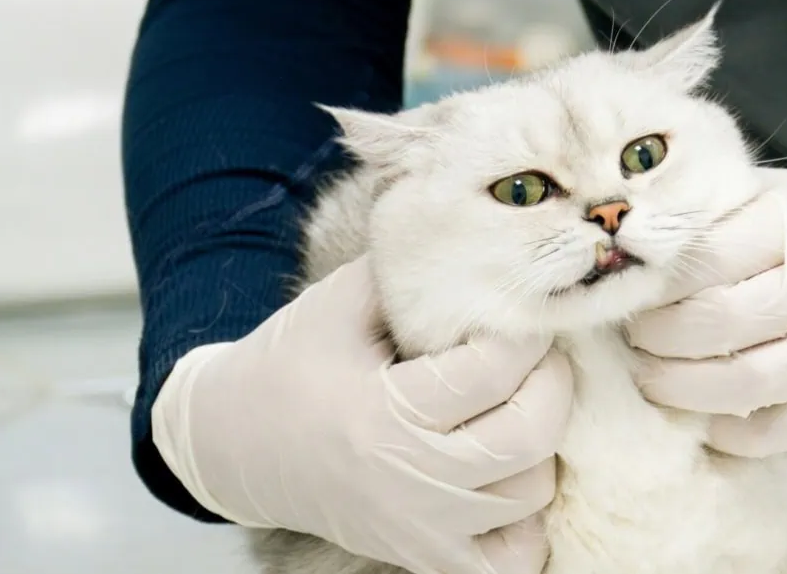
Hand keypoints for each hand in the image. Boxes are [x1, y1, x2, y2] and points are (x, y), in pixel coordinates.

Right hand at [151, 256, 571, 573]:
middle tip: (543, 354)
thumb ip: (406, 270)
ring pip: (530, 491)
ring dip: (542, 445)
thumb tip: (481, 243)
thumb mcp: (337, 304)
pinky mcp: (423, 556)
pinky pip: (510, 559)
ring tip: (520, 405)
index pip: (492, 370)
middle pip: (530, 435)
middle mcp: (408, 477)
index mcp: (382, 410)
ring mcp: (420, 527)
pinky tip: (508, 476)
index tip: (529, 310)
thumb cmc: (288, 365)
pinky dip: (527, 522)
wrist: (232, 447)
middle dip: (554, 383)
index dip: (526, 333)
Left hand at [628, 168, 786, 456]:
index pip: (704, 259)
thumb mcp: (784, 198)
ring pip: (740, 383)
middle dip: (655, 336)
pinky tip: (704, 414)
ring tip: (651, 377)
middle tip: (634, 336)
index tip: (628, 290)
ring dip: (678, 388)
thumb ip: (718, 215)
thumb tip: (632, 244)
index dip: (652, 282)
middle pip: (715, 322)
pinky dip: (725, 430)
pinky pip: (772, 432)